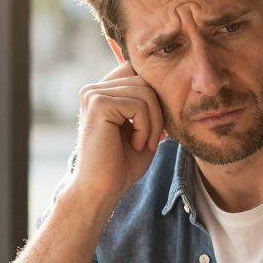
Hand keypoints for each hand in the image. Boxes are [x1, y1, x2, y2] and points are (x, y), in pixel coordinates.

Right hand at [69, 63, 166, 207]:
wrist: (102, 190)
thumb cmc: (122, 164)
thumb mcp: (142, 128)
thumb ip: (149, 103)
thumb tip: (169, 80)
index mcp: (101, 92)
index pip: (137, 72)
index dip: (154, 97)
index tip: (155, 128)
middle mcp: (93, 89)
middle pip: (145, 81)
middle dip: (158, 112)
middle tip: (155, 140)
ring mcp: (93, 95)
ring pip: (145, 92)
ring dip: (154, 122)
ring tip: (145, 144)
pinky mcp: (98, 104)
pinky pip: (139, 105)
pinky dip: (146, 128)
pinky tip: (137, 145)